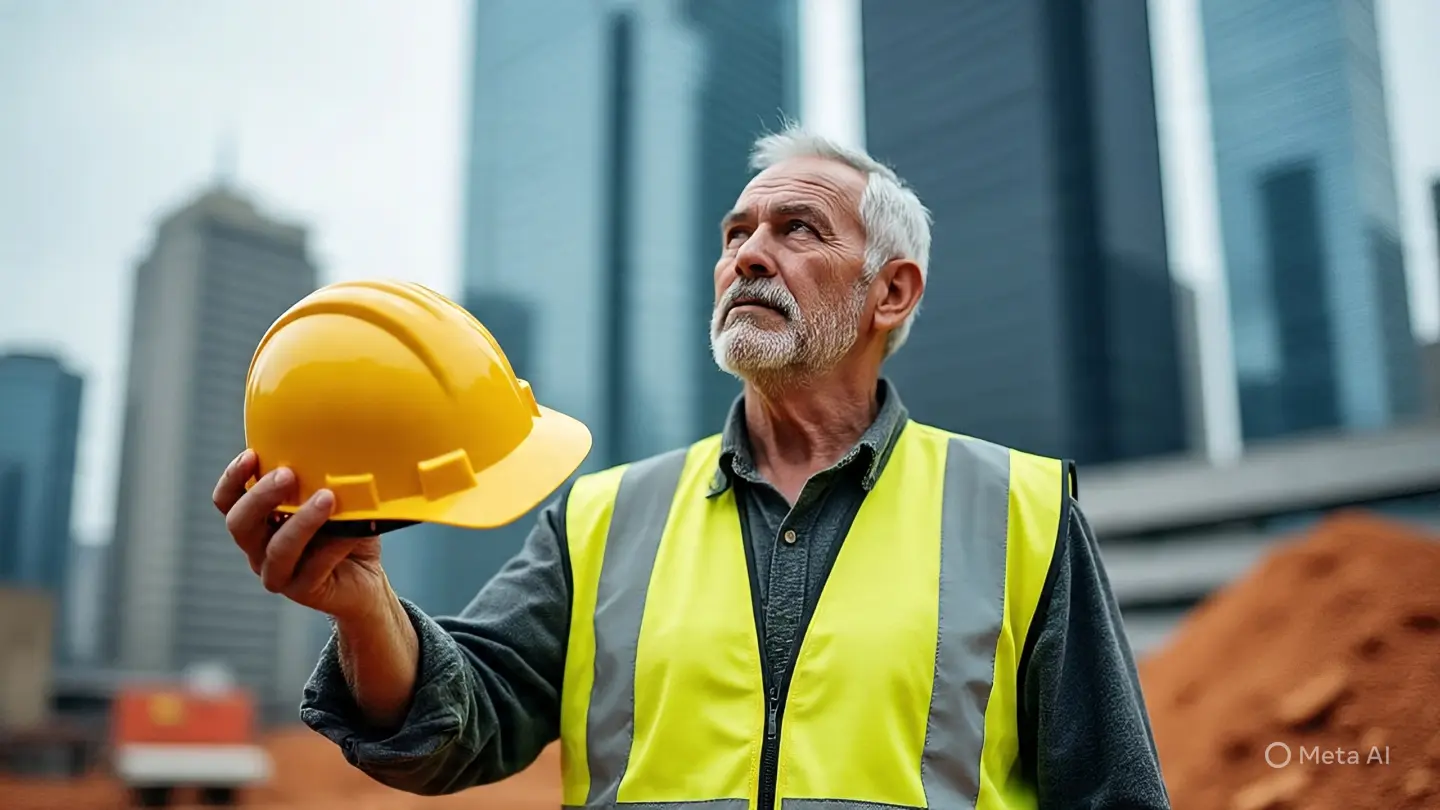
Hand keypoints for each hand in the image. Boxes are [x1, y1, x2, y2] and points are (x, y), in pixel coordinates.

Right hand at [213, 449, 391, 622]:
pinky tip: (352, 530)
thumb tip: (334, 447)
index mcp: (259, 522)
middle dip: (261, 496)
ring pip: (278, 549)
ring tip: (327, 498)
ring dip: (301, 521)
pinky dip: (334, 545)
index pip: (228, 501)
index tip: (251, 455)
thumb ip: (321, 478)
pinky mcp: (304, 591)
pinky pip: (314, 568)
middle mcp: (259, 549)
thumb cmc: (345, 533)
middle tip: (288, 474)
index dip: (233, 479)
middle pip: (240, 524)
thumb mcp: (332, 499)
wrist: (366, 581)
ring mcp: (279, 574)